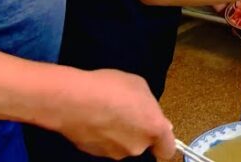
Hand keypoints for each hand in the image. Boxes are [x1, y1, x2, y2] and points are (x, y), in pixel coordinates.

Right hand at [52, 69, 174, 159]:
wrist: (73, 100)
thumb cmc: (110, 88)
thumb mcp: (139, 86)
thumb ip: (150, 106)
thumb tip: (151, 117)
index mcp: (154, 129)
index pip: (167, 149)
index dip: (162, 140)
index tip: (155, 129)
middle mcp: (137, 147)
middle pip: (142, 145)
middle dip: (136, 131)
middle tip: (126, 112)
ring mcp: (114, 153)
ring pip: (122, 145)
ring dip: (118, 133)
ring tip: (106, 112)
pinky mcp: (94, 154)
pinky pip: (104, 145)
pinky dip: (101, 136)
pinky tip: (93, 119)